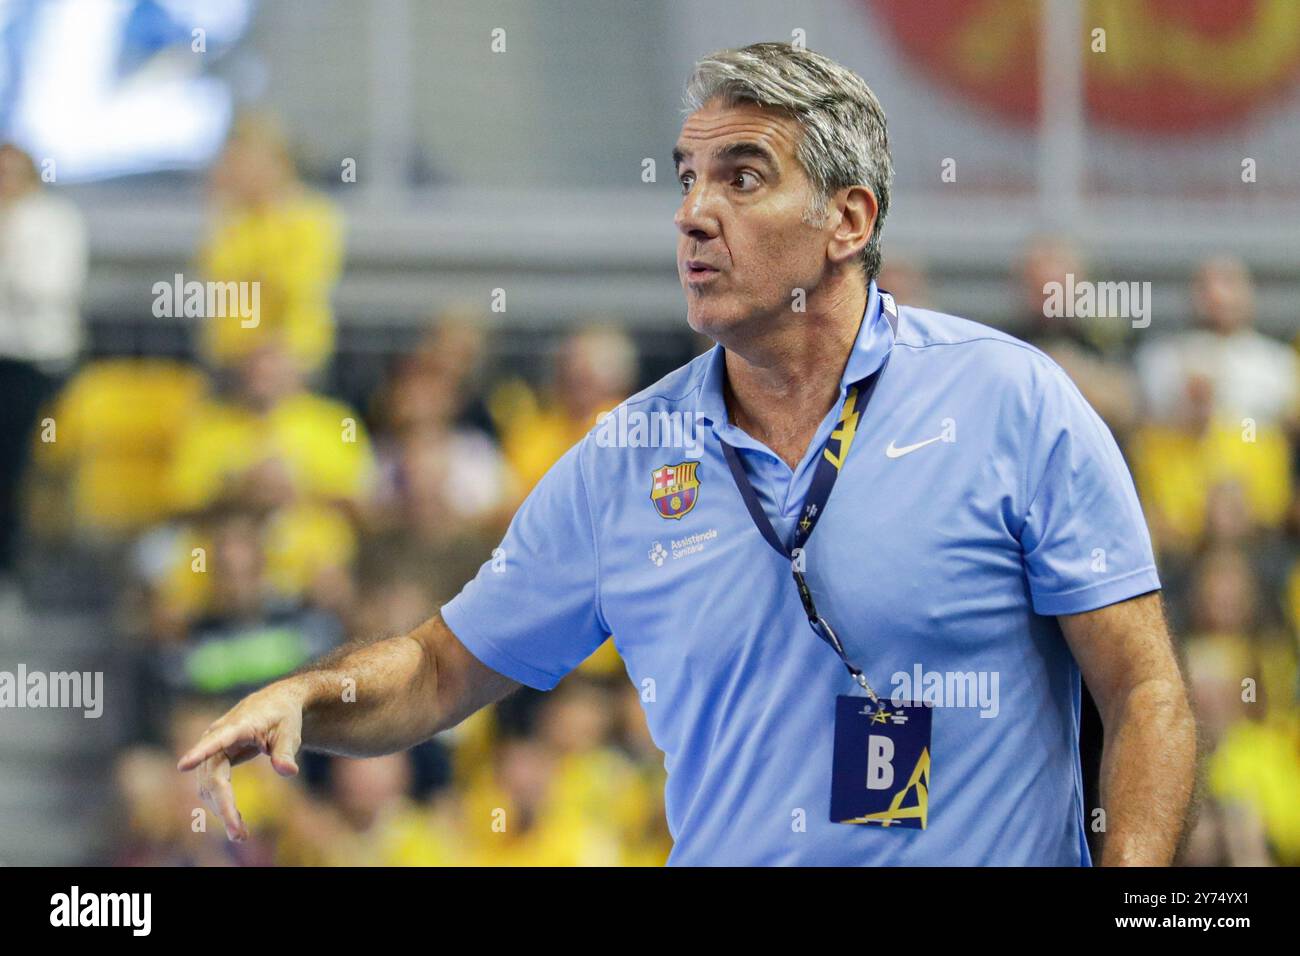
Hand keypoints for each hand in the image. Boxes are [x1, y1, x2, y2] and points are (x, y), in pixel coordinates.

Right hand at [176, 680, 306, 841]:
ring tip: (240, 833)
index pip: (217, 739)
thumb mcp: (290, 731)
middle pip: (213, 776)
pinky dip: (221, 803)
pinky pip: (212, 785)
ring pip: (209, 784)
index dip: (200, 752)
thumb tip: (288, 771)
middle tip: (238, 834)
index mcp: (238, 725)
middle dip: (223, 806)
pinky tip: (235, 819)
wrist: (275, 703)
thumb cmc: (283, 716)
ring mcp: (212, 747)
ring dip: (221, 810)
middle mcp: (218, 736)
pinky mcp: (214, 758)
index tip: (184, 765)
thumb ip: (287, 751)